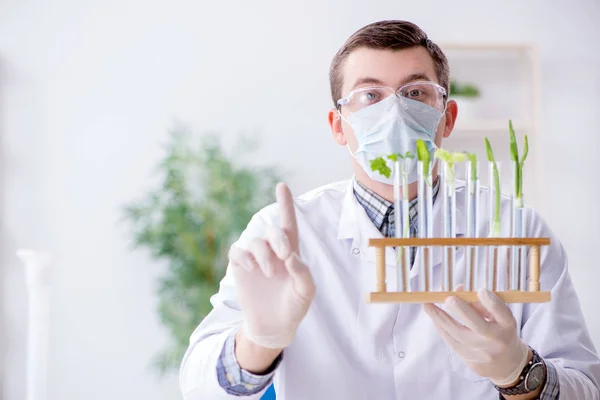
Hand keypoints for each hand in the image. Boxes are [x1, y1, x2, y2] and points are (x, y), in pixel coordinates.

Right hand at [229, 182, 315, 348]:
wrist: (274, 327)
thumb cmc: (294, 307)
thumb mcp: (306, 292)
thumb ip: (303, 273)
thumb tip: (290, 256)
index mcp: (292, 252)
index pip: (289, 223)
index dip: (285, 204)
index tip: (282, 186)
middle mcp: (273, 251)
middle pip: (273, 231)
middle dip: (278, 239)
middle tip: (284, 256)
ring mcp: (256, 259)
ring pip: (255, 242)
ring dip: (262, 254)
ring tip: (267, 272)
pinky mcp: (241, 268)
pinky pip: (237, 252)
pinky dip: (243, 257)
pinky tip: (251, 269)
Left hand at [424, 286, 529, 385]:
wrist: (507, 364)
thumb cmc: (499, 331)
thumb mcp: (498, 317)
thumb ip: (480, 303)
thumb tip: (457, 289)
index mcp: (508, 326)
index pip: (503, 314)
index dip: (492, 303)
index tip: (482, 290)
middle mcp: (498, 341)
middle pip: (479, 326)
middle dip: (462, 311)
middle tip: (449, 299)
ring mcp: (484, 353)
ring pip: (458, 335)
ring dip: (440, 318)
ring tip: (428, 305)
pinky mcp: (472, 362)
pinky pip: (452, 343)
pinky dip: (441, 328)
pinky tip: (434, 318)